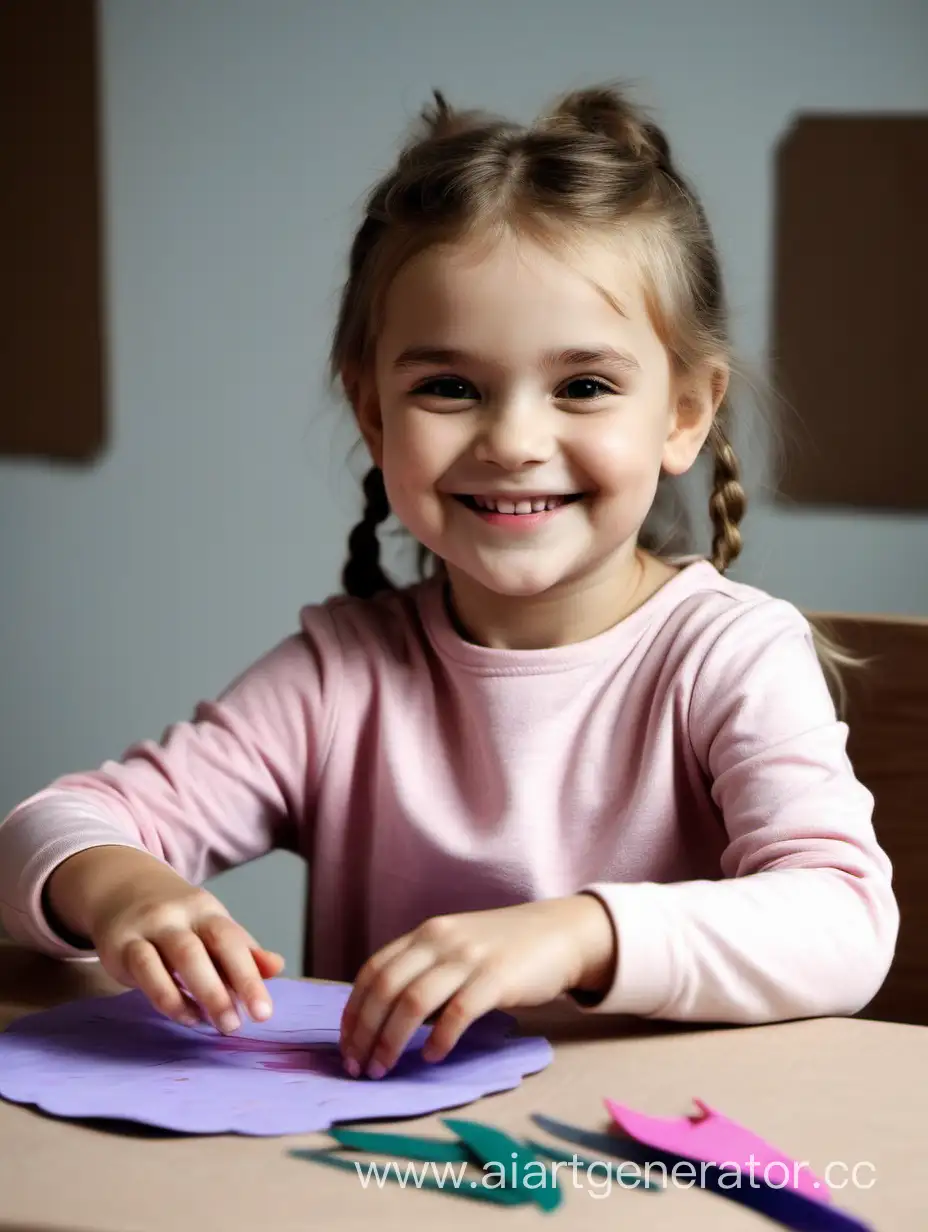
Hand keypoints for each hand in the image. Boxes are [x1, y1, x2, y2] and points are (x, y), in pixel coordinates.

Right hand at [46, 846, 283, 1032]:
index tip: (263, 1013)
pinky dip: (167, 997)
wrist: (122, 891)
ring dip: (196, 995)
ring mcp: (150, 928)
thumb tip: (277, 966)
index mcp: (207, 911)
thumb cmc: (178, 921)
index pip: (232, 941)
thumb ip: (242, 950)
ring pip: (177, 958)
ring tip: (214, 1024)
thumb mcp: (210, 929)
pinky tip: (185, 1015)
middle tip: (236, 1026)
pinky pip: (146, 971)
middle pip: (204, 949)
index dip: (250, 976)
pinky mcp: (122, 945)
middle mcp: (180, 916)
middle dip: (222, 990)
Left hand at [338, 895, 615, 1078]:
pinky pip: (458, 1011)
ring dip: (391, 1040)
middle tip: (358, 1067)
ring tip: (384, 1069)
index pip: (374, 970)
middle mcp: (441, 940)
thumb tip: (385, 1018)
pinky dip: (439, 1038)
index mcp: (426, 933)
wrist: (559, 932)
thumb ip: (424, 970)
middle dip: (365, 1031)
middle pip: (386, 987)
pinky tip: (432, 1057)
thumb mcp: (455, 947)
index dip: (353, 1010)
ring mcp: (469, 957)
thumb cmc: (503, 948)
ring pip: (413, 1001)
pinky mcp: (497, 977)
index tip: (346, 1045)